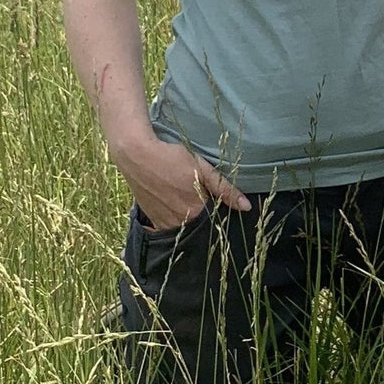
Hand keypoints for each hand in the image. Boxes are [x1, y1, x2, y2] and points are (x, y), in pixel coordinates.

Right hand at [115, 136, 251, 230]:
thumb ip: (224, 189)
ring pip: (185, 228)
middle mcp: (179, 222)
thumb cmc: (172, 158)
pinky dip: (177, 220)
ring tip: (189, 202)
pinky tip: (178, 205)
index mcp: (195, 210)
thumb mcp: (202, 169)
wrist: (136, 156)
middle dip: (206, 219)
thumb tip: (246, 207)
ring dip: (191, 220)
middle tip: (206, 202)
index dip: (221, 215)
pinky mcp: (152, 220)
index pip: (216, 221)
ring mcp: (163, 223)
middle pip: (200, 227)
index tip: (225, 208)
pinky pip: (169, 227)